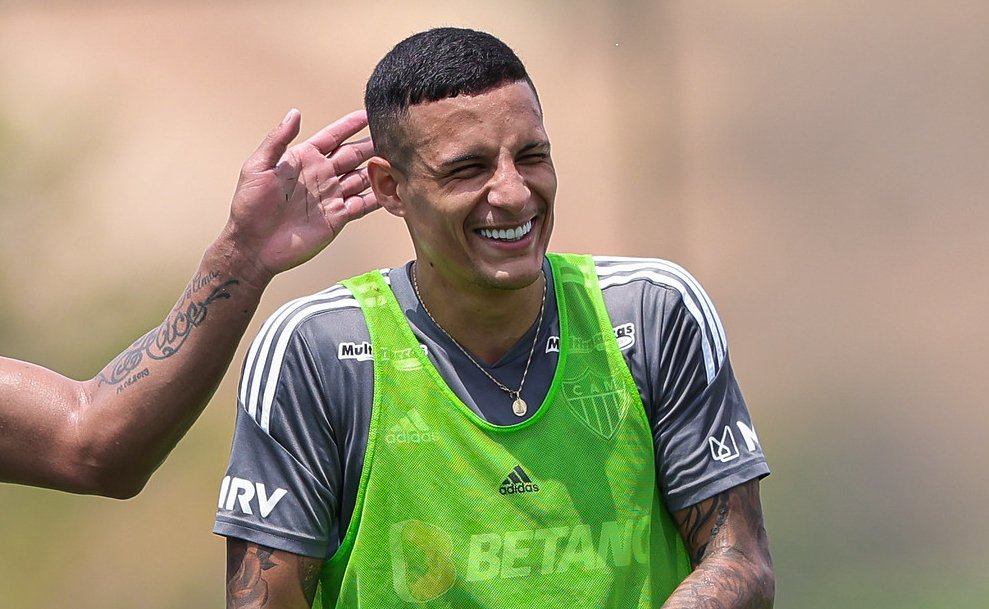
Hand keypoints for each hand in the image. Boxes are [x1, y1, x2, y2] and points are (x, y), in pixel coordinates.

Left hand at [222, 109, 378, 285]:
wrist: (254, 246)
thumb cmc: (250, 207)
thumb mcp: (258, 167)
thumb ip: (277, 140)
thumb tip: (294, 113)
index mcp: (304, 160)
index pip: (332, 137)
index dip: (350, 125)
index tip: (368, 113)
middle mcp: (321, 175)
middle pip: (353, 155)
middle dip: (372, 145)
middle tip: (393, 135)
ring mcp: (331, 196)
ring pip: (363, 178)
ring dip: (379, 169)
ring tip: (399, 159)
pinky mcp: (338, 217)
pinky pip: (364, 204)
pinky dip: (380, 197)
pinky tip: (394, 189)